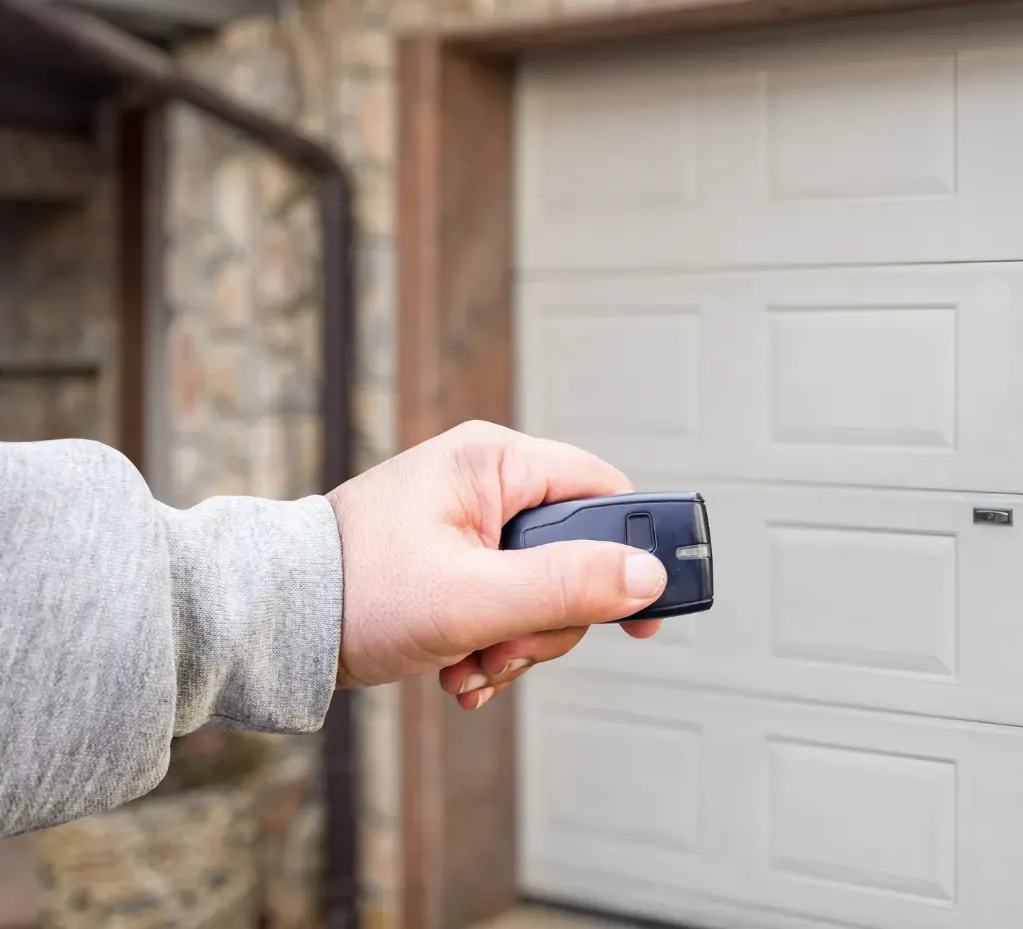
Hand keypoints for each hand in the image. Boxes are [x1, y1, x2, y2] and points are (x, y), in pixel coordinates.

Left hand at [326, 420, 666, 709]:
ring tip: (472, 664)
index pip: (604, 493)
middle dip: (551, 619)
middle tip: (508, 648)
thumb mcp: (473, 598)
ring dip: (518, 643)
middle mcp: (486, 482)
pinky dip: (493, 645)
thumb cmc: (352, 593)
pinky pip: (508, 604)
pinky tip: (460, 668)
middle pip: (576, 554)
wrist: (267, 626)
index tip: (643, 613)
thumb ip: (567, 586)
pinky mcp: (454, 560)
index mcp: (494, 461)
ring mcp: (469, 523)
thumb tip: (647, 578)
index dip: (633, 553)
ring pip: (543, 590)